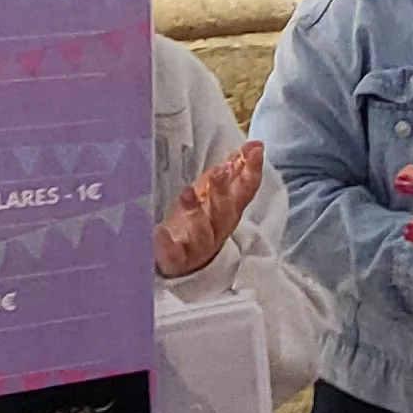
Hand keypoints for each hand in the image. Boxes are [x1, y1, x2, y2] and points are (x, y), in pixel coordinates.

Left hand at [156, 142, 264, 278]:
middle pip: (225, 211)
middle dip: (223, 190)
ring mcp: (198, 246)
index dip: (252, 171)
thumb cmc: (201, 223)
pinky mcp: (177, 259)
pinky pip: (174, 253)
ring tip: (186, 192)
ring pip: (202, 232)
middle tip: (220, 170)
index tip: (254, 150)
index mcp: (230, 212)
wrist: (183, 265)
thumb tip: (251, 147)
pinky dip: (167, 244)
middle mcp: (218, 229)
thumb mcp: (216, 196)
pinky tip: (158, 232)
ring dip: (196, 211)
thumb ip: (232, 174)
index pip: (246, 190)